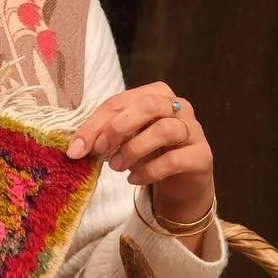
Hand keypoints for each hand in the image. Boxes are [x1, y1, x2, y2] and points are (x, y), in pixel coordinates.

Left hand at [68, 83, 215, 231]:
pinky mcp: (202, 155)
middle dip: (117, 128)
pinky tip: (135, 179)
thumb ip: (104, 136)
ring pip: (164, 130)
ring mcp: (194, 130)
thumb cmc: (151, 153)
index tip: (77, 148)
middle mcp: (178, 106)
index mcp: (156, 94)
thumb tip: (75, 147)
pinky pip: (175, 159)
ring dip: (133, 150)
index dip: (96, 123)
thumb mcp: (125, 140)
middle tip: (100, 151)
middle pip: (147, 106)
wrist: (182, 182)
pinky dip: (150, 171)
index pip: (121, 101)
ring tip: (116, 167)